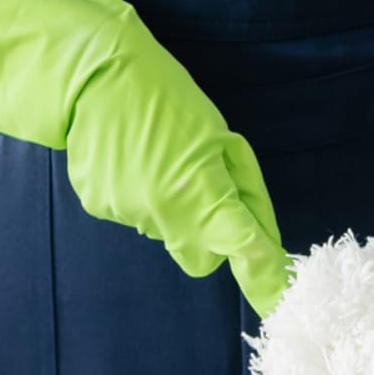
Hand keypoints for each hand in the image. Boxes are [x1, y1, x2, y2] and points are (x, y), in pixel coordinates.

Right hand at [0, 0, 288, 315]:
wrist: (95, 75)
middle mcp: (163, 213)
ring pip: (166, 233)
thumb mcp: (223, 139)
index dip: (264, 278)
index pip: (242, 250)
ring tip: (158, 160)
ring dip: (171, 209)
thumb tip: (266, 238)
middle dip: (209, 238)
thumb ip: (246, 194)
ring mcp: (127, 213)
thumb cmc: (169, 98)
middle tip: (204, 191)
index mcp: (201, 192)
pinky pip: (134, 216)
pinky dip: (139, 197)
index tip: (279, 300)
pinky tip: (131, 161)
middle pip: (200, 259)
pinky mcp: (99, 207)